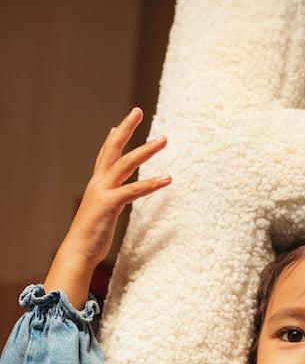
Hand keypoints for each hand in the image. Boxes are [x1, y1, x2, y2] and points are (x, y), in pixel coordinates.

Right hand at [63, 106, 170, 266]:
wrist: (78, 252)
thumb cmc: (91, 237)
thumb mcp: (100, 214)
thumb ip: (108, 203)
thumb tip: (114, 202)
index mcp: (96, 185)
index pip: (105, 155)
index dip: (113, 138)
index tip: (120, 124)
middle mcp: (98, 183)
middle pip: (113, 149)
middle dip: (126, 128)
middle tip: (138, 111)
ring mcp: (103, 192)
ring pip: (126, 164)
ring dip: (146, 150)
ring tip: (163, 140)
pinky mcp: (110, 204)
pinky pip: (134, 190)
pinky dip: (152, 183)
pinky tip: (168, 179)